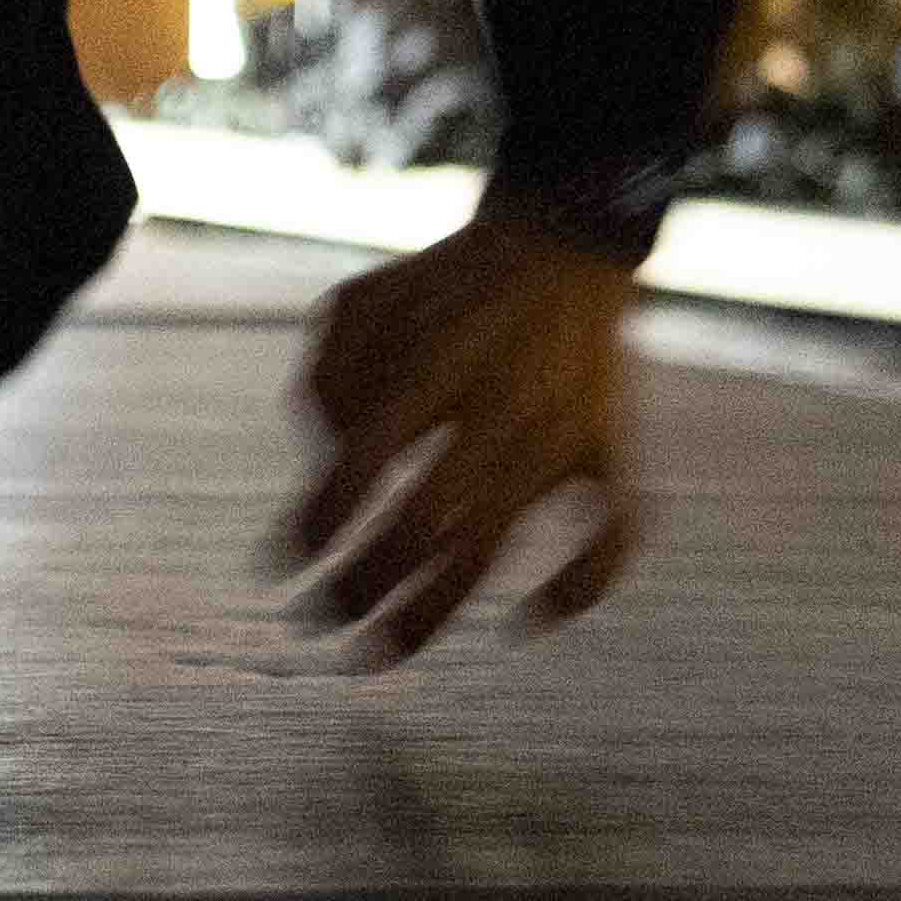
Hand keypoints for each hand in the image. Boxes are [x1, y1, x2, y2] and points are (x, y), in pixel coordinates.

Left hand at [282, 203, 645, 665]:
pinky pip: (613, 537)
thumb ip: (324, 381)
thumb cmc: (442, 285)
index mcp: (436, 365)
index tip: (288, 563)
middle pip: (423, 527)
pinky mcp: (611, 451)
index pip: (365, 461)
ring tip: (380, 655)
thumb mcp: (358, 304)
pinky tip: (526, 623)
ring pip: (495, 549)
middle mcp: (502, 407)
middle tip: (318, 619)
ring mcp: (562, 436)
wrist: (561, 245)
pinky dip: (580, 590)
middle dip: (362, 585)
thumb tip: (330, 469)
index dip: (320, 522)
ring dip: (430, 615)